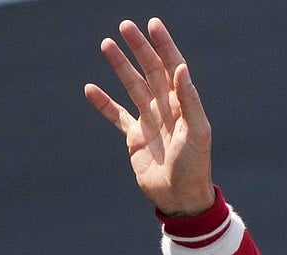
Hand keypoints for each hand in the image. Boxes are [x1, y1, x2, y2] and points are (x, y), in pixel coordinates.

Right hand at [84, 18, 214, 216]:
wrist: (180, 197)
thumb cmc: (194, 166)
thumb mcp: (197, 132)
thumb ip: (189, 100)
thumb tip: (180, 67)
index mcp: (183, 105)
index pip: (173, 67)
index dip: (164, 46)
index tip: (153, 24)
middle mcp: (167, 109)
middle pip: (150, 71)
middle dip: (139, 49)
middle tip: (125, 26)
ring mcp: (150, 122)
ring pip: (133, 87)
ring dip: (121, 67)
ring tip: (107, 44)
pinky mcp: (135, 138)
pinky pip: (117, 116)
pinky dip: (104, 103)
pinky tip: (90, 88)